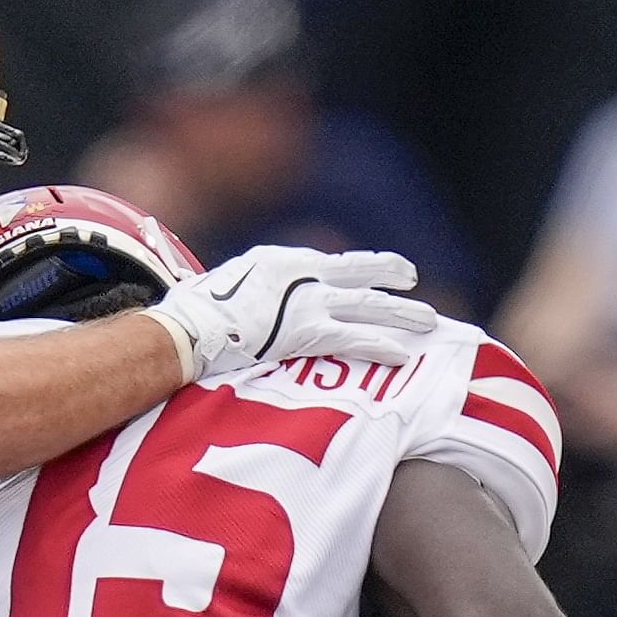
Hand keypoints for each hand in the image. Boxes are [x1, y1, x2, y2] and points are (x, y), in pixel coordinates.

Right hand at [149, 248, 436, 381]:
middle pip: (359, 273)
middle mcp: (301, 275)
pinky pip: (353, 339)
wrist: (187, 329)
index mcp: (281, 261)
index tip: (380, 269)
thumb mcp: (224, 289)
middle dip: (390, 276)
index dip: (360, 266)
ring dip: (401, 314)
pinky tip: (401, 354)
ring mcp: (307, 303)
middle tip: (414, 282)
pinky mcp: (307, 333)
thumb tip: (248, 307)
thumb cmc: (192, 315)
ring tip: (429, 322)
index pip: (331, 263)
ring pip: (367, 306)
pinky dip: (379, 346)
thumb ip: (249, 294)